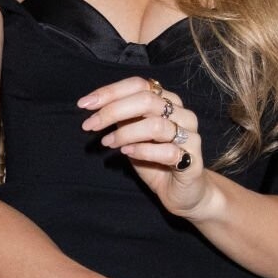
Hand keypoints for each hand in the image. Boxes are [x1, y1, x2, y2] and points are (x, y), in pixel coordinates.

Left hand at [79, 74, 207, 215]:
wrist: (181, 192)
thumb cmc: (155, 160)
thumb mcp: (133, 135)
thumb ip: (122, 118)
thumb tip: (96, 107)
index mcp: (169, 101)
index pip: (139, 84)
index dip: (110, 92)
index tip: (84, 104)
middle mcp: (183, 114)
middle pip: (146, 100)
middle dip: (113, 111)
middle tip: (90, 125)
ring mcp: (190, 136)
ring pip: (155, 125)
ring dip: (125, 133)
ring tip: (108, 142)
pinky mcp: (192, 161)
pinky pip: (168, 151)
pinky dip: (142, 151)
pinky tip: (126, 152)